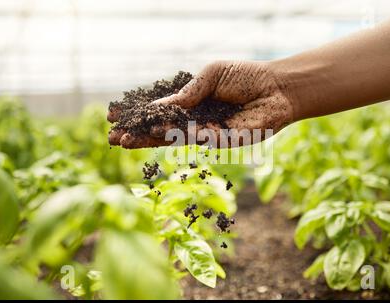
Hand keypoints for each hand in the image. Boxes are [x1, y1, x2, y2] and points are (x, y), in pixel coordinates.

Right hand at [108, 60, 296, 147]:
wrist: (276, 89)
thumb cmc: (246, 77)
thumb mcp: (211, 75)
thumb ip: (187, 92)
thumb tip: (160, 107)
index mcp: (192, 103)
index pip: (159, 111)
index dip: (138, 113)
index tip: (113, 114)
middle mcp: (196, 119)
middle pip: (161, 129)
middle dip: (137, 132)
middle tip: (113, 137)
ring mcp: (207, 132)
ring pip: (173, 138)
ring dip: (149, 139)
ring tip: (126, 139)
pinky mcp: (221, 141)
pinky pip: (196, 138)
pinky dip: (180, 134)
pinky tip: (161, 131)